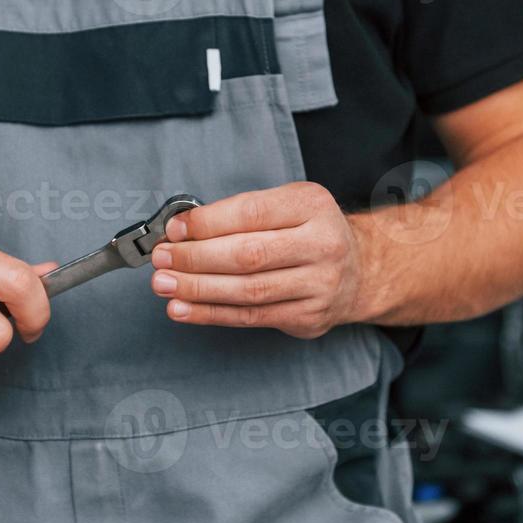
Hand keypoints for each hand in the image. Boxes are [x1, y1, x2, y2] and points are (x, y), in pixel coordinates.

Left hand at [148, 182, 367, 338]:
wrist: (360, 270)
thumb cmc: (311, 232)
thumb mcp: (287, 205)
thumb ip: (241, 214)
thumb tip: (183, 230)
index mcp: (312, 205)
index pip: (251, 213)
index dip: (207, 223)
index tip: (174, 230)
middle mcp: (322, 244)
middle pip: (248, 255)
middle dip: (196, 259)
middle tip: (162, 260)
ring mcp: (319, 285)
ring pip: (248, 291)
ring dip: (198, 289)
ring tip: (165, 285)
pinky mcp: (308, 317)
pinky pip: (251, 317)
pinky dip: (211, 314)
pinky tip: (184, 309)